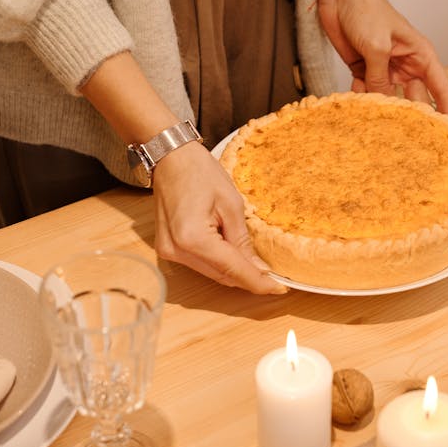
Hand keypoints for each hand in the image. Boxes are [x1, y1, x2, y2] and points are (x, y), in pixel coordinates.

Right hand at [151, 142, 286, 294]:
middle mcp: (177, 251)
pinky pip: (200, 264)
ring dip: (234, 271)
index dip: (258, 282)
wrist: (170, 157)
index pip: (232, 270)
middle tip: (274, 278)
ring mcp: (169, 252)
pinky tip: (234, 253)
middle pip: (221, 276)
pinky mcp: (167, 248)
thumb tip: (259, 268)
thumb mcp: (231, 204)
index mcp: (192, 238)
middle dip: (248, 278)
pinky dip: (219, 262)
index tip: (280, 289)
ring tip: (257, 264)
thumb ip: (243, 241)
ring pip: (211, 273)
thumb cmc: (200, 172)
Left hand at [317, 0, 447, 118]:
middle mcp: (406, 65)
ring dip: (382, 110)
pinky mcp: (365, 70)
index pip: (442, 88)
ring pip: (388, 99)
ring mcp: (385, 69)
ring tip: (378, 126)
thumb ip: (380, 78)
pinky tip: (356, 103)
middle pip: (416, 100)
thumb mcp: (377, 46)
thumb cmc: (367, 9)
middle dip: (413, 119)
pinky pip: (367, 92)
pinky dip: (361, 98)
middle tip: (410, 141)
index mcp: (420, 55)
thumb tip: (382, 105)